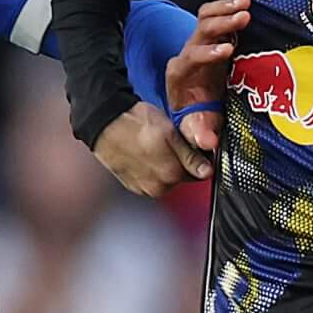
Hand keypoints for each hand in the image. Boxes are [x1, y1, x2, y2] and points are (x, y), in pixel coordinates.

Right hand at [92, 100, 213, 196]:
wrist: (105, 124)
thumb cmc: (135, 124)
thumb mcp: (170, 134)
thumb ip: (191, 156)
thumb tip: (207, 172)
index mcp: (171, 175)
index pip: (198, 172)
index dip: (197, 156)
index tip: (188, 144)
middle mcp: (157, 187)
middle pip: (181, 177)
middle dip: (179, 162)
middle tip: (168, 142)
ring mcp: (143, 188)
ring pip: (166, 179)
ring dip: (165, 166)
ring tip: (153, 147)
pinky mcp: (132, 186)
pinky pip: (150, 180)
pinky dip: (151, 169)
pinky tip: (143, 154)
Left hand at [164, 0, 247, 154]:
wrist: (192, 107)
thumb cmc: (195, 116)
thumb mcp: (197, 127)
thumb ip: (200, 134)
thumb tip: (208, 142)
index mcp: (180, 73)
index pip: (191, 57)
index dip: (208, 53)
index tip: (229, 50)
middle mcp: (187, 54)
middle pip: (200, 31)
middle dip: (222, 23)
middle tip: (244, 18)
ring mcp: (200, 43)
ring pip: (206, 17)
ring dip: (225, 8)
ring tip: (247, 3)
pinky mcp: (213, 38)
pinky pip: (216, 16)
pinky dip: (229, 7)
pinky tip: (246, 3)